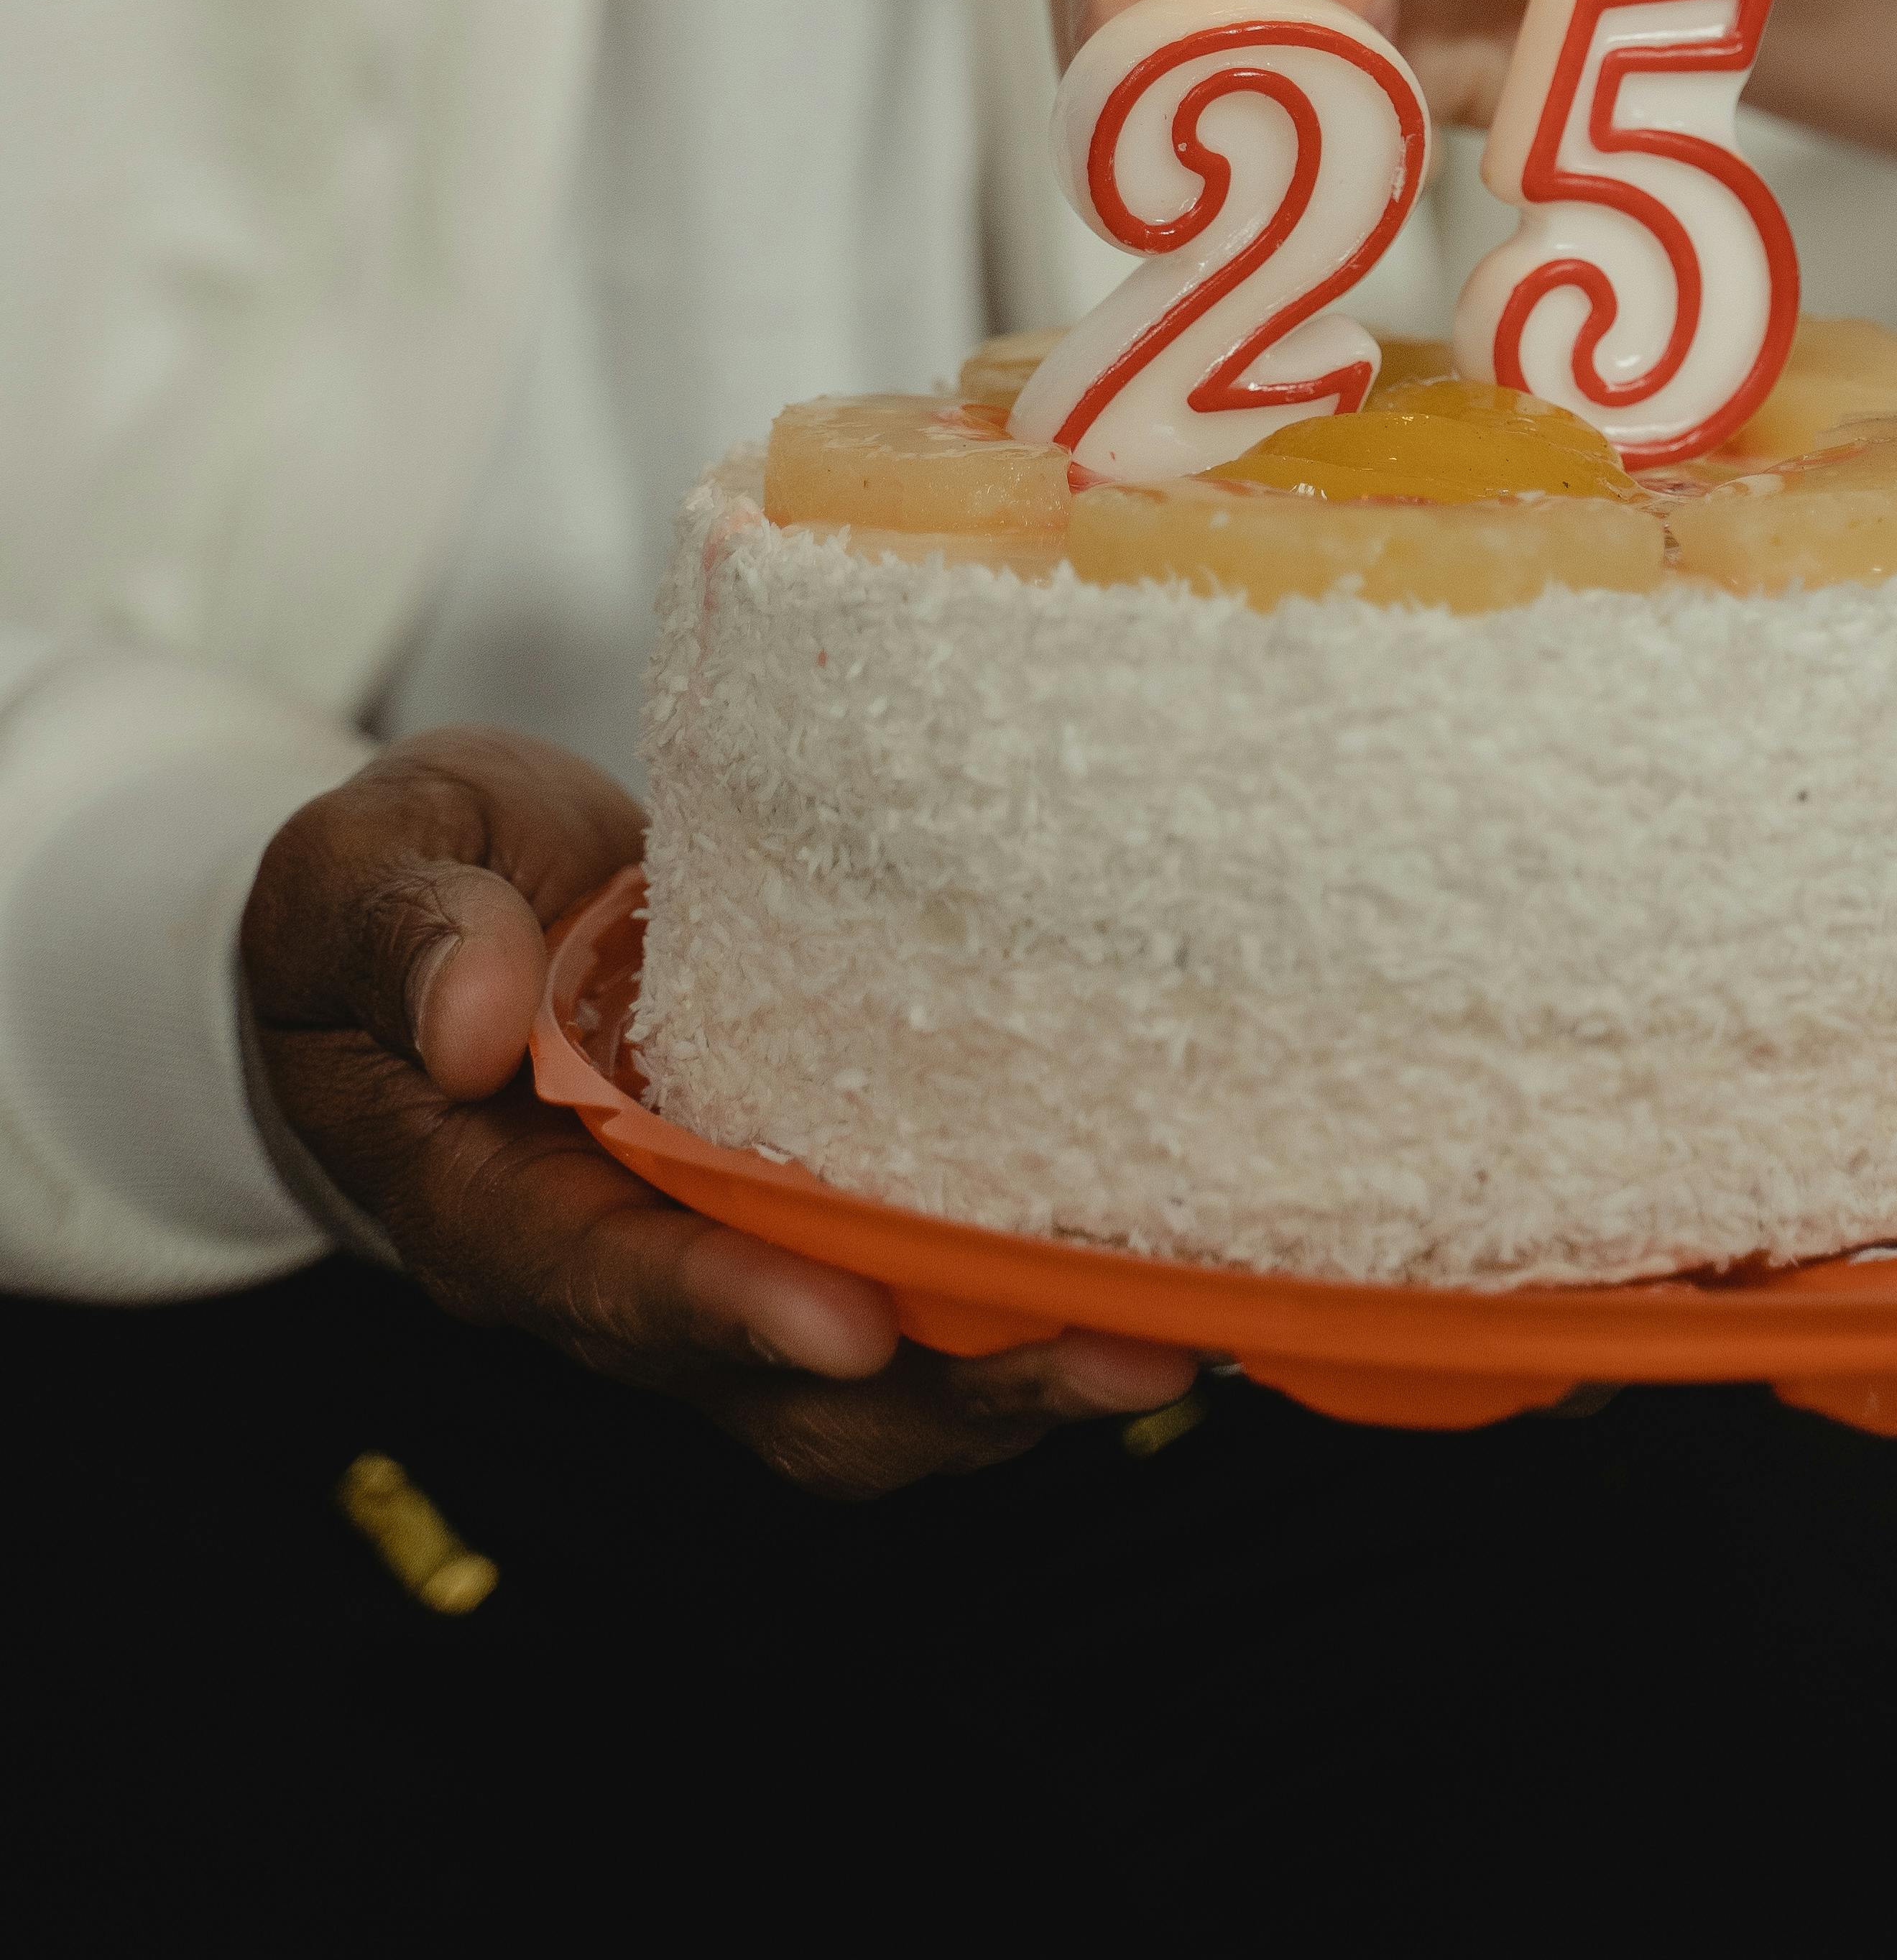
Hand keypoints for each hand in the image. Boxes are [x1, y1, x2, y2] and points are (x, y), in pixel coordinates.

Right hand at [242, 729, 1195, 1496]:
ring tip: (1169, 1343)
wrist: (438, 911)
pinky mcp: (787, 1224)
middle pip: (772, 1387)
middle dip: (946, 1391)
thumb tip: (470, 1023)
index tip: (850, 1327)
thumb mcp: (366, 866)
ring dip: (1013, 1382)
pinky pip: (903, 1316)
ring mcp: (706, 1260)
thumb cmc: (402, 886)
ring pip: (862, 1391)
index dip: (725, 1312)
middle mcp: (604, 1267)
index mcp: (483, 1196)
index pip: (602, 1282)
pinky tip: (1142, 1280)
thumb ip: (402, 931)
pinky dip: (1016, 1321)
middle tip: (1116, 1357)